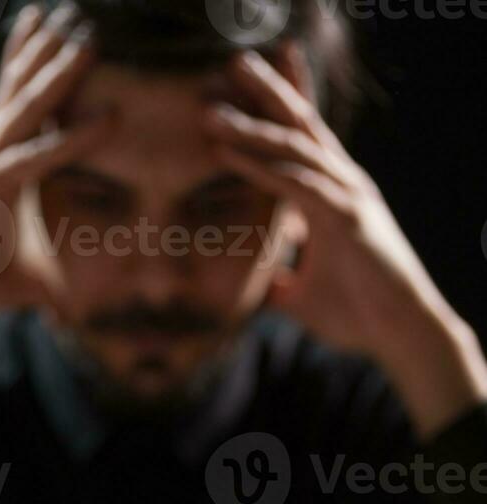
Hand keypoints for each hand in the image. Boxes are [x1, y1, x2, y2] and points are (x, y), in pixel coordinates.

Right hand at [0, 3, 110, 321]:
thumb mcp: (17, 283)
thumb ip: (47, 289)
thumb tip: (70, 312)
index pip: (17, 108)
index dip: (31, 68)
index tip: (48, 33)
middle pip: (24, 93)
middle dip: (51, 55)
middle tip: (80, 18)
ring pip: (29, 109)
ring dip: (59, 72)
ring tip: (84, 33)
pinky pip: (38, 159)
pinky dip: (73, 141)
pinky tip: (105, 120)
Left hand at [202, 50, 486, 435]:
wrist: (399, 334)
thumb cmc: (358, 315)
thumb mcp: (305, 297)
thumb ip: (283, 282)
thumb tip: (266, 285)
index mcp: (333, 197)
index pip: (301, 144)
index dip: (275, 112)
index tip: (242, 89)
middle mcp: (341, 185)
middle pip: (300, 127)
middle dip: (267, 93)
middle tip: (232, 62)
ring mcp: (346, 196)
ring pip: (293, 147)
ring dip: (250, 124)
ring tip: (211, 106)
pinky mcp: (345, 217)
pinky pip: (295, 182)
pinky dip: (260, 165)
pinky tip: (227, 151)